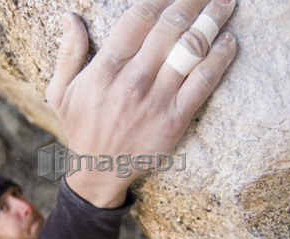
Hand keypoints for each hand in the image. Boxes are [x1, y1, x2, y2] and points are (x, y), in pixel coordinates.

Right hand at [46, 0, 236, 207]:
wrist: (100, 170)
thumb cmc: (82, 127)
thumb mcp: (60, 91)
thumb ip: (68, 52)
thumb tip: (69, 18)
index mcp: (106, 68)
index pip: (140, 18)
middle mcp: (134, 79)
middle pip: (171, 26)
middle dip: (193, 0)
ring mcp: (157, 99)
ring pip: (191, 49)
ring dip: (213, 20)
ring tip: (227, 3)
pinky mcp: (176, 118)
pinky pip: (203, 81)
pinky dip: (220, 58)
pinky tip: (229, 41)